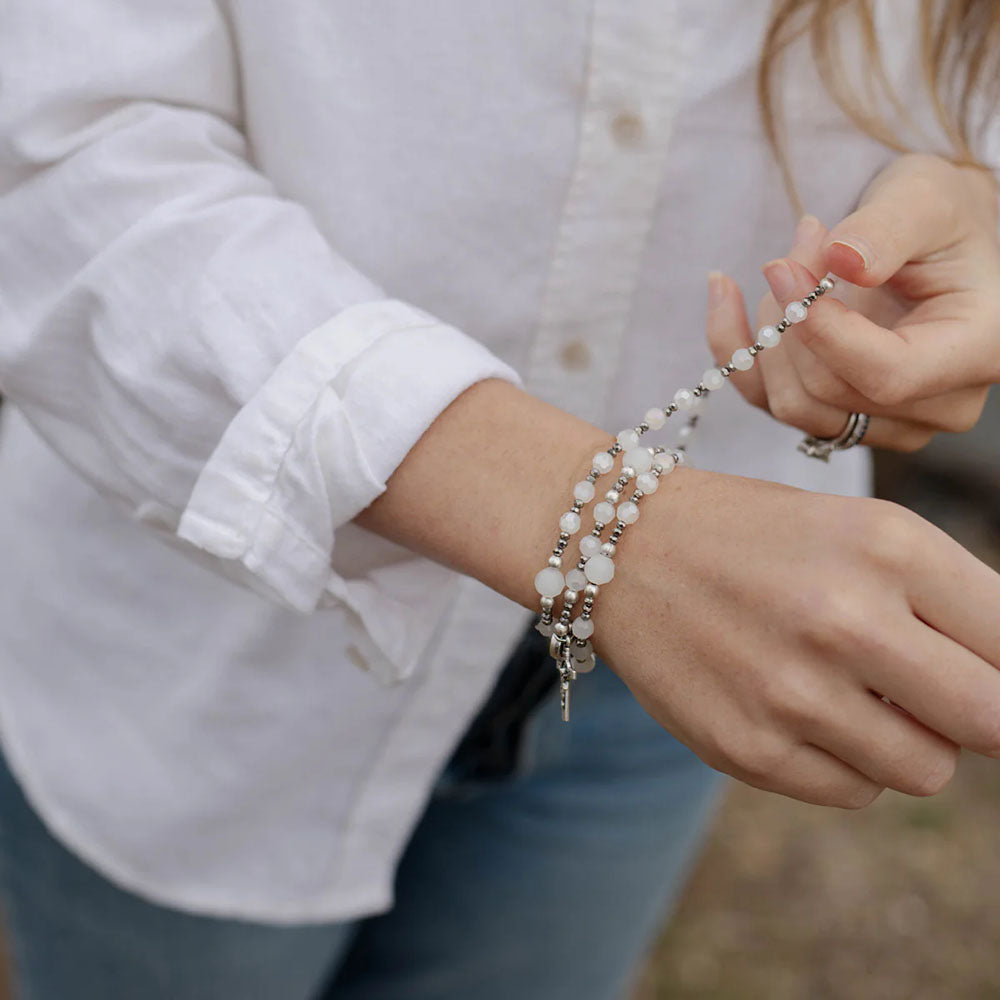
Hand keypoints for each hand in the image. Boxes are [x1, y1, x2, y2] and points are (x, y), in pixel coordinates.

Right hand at [597, 469, 999, 807]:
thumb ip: (953, 604)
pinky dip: (845, 760)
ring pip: (927, 769)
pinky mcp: (747, 748)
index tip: (986, 676)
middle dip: (978, 715)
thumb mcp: (861, 532)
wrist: (623, 549)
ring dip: (908, 738)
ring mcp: (791, 692)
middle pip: (992, 722)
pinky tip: (797, 708)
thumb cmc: (757, 538)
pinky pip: (854, 790)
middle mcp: (844, 619)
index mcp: (888, 547)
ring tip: (850, 690)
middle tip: (938, 693)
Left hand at [707, 154, 999, 450]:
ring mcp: (886, 423)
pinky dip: (736, 347)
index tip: (782, 268)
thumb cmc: (941, 217)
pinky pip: (765, 399)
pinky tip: (725, 291)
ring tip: (789, 262)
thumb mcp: (925, 198)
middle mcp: (938, 405)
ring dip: (770, 329)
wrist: (935, 243)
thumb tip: (844, 262)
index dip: (821, 330)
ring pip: (790, 403)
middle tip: (800, 243)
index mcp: (975, 353)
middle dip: (793, 314)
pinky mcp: (839, 418)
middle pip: (826, 392)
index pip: (885, 374)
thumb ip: (889, 228)